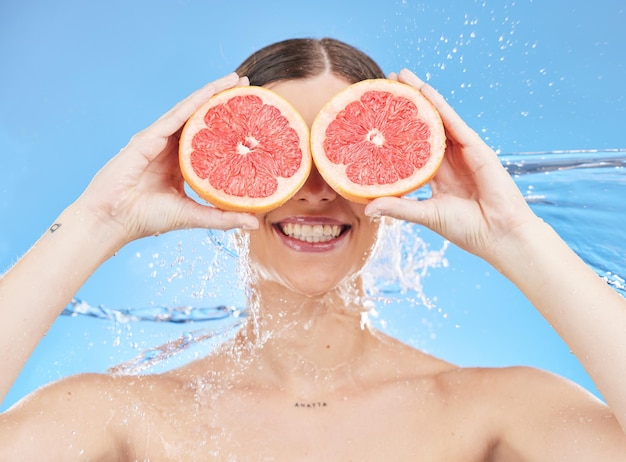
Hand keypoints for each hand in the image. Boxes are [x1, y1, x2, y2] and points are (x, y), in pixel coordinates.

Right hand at [75, 73, 258, 246]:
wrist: (114, 220)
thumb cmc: (147, 219)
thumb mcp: (194, 215)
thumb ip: (222, 217)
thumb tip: (253, 222)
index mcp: (180, 164)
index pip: (208, 138)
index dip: (228, 124)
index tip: (251, 113)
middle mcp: (170, 148)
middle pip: (200, 118)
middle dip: (223, 100)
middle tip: (246, 85)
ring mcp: (158, 140)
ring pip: (189, 110)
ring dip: (212, 92)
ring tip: (235, 79)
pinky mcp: (148, 137)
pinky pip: (175, 115)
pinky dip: (194, 101)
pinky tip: (211, 91)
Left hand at [365, 69, 537, 261]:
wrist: (499, 235)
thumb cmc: (466, 229)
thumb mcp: (426, 215)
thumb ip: (399, 208)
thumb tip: (368, 208)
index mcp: (436, 175)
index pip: (411, 146)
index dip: (395, 130)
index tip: (376, 115)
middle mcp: (448, 159)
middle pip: (423, 125)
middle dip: (406, 105)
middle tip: (385, 84)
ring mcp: (463, 151)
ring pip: (437, 117)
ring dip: (420, 95)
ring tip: (400, 76)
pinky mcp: (476, 147)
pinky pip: (453, 121)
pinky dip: (439, 104)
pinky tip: (424, 89)